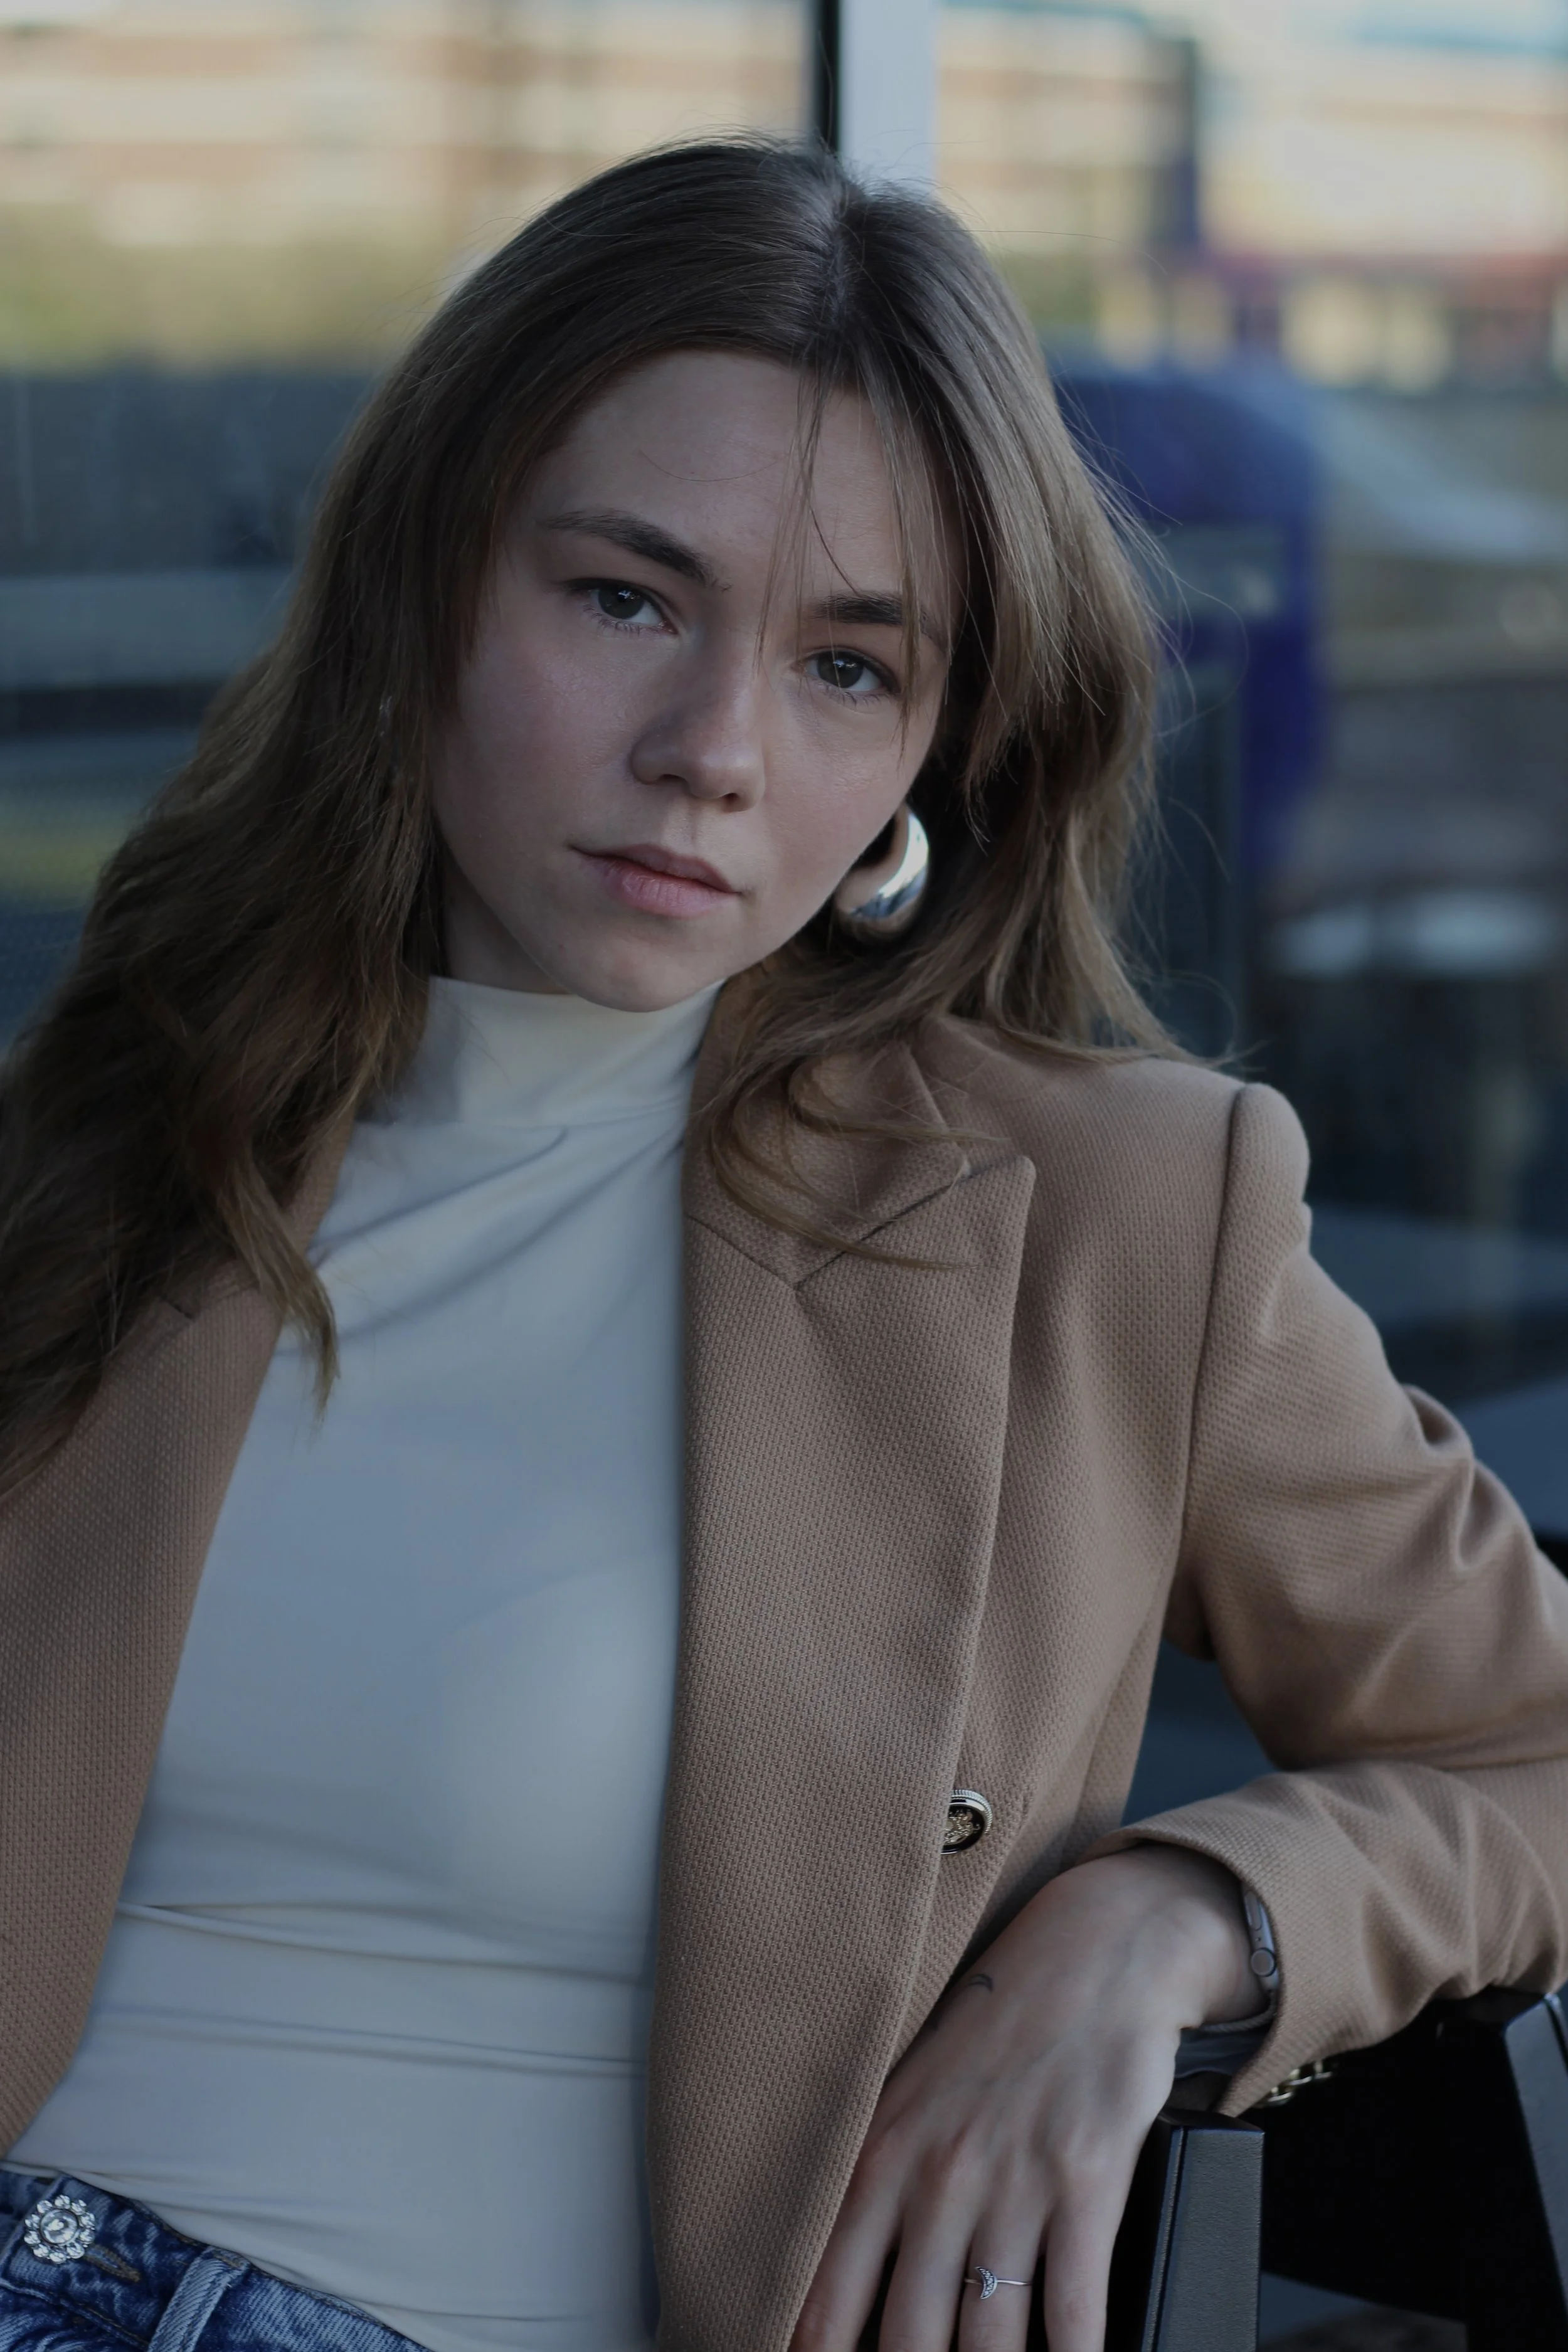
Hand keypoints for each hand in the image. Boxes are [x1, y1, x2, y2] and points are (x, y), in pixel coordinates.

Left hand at [790, 1846, 1257, 2351]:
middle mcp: (937, 2177)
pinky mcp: (1086, 2184)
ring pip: (990, 2340)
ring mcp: (1012, 2183)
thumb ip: (875, 2183)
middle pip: (908, 2339)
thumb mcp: (911, 2094)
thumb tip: (833, 2284)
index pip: (824, 2300)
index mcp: (880, 2157)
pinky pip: (1073, 2310)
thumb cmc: (1000, 2028)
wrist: (1094, 1953)